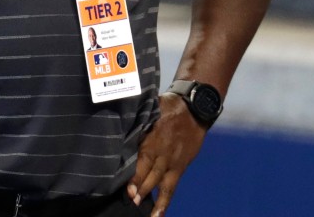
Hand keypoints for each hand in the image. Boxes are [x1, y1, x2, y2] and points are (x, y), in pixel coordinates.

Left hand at [127, 93, 206, 216]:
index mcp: (153, 139)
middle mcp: (163, 153)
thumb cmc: (167, 107)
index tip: (128, 188)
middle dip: (141, 188)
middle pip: (150, 174)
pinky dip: (166, 200)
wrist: (194, 109)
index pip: (142, 160)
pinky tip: (159, 213)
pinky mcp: (181, 167)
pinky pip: (173, 186)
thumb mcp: (151, 110)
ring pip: (161, 184)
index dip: (136, 176)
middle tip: (130, 200)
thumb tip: (119, 123)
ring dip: (152, 197)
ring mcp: (172, 162)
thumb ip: (137, 122)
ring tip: (143, 212)